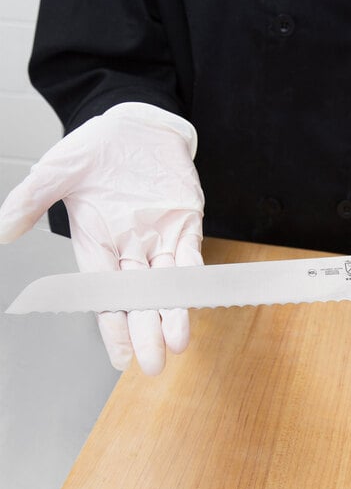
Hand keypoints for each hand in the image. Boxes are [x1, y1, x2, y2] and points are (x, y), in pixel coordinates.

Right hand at [0, 102, 203, 375]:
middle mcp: (130, 250)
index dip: (112, 326)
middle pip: (139, 300)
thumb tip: (2, 233)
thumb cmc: (96, 147)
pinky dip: (193, 280)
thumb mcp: (58, 171)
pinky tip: (194, 303)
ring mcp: (159, 240)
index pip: (105, 296)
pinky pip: (191, 258)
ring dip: (173, 313)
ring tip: (177, 343)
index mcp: (98, 245)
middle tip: (153, 364)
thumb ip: (30, 201)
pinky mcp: (185, 226)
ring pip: (168, 286)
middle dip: (145, 331)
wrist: (137, 124)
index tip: (119, 357)